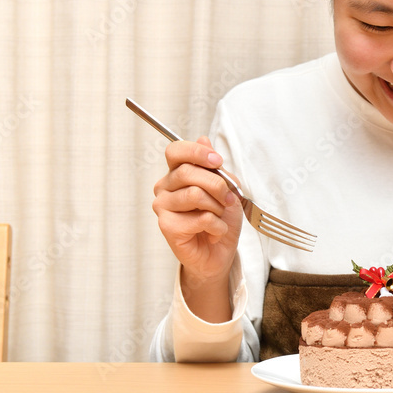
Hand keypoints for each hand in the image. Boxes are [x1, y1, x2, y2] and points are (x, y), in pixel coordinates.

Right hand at [152, 136, 243, 320]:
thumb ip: (216, 168)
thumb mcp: (226, 189)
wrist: (219, 254)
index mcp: (176, 174)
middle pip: (188, 172)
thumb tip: (204, 139)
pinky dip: (217, 226)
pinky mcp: (167, 226)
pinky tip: (215, 232)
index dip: (197, 152)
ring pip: (195, 195)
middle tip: (229, 199)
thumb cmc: (220, 219)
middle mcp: (164, 187)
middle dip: (217, 185)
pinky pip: (200, 218)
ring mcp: (163, 207)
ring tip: (220, 217)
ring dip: (218, 207)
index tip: (217, 160)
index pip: (175, 151)